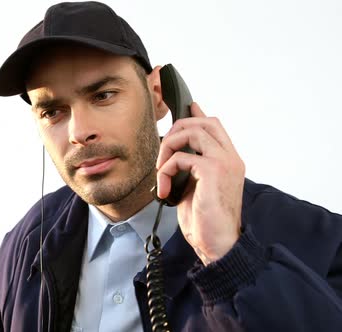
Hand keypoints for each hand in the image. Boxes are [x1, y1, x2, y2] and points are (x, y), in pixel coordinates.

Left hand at [156, 102, 244, 264]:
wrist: (217, 245)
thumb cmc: (206, 222)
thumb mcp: (195, 188)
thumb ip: (190, 167)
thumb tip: (176, 154)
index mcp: (229, 161)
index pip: (215, 126)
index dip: (198, 115)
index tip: (188, 107)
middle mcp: (230, 158)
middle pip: (204, 122)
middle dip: (176, 130)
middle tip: (162, 153)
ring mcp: (224, 163)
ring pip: (192, 132)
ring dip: (168, 147)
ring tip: (161, 170)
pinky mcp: (213, 172)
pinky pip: (182, 157)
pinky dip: (166, 170)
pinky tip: (163, 188)